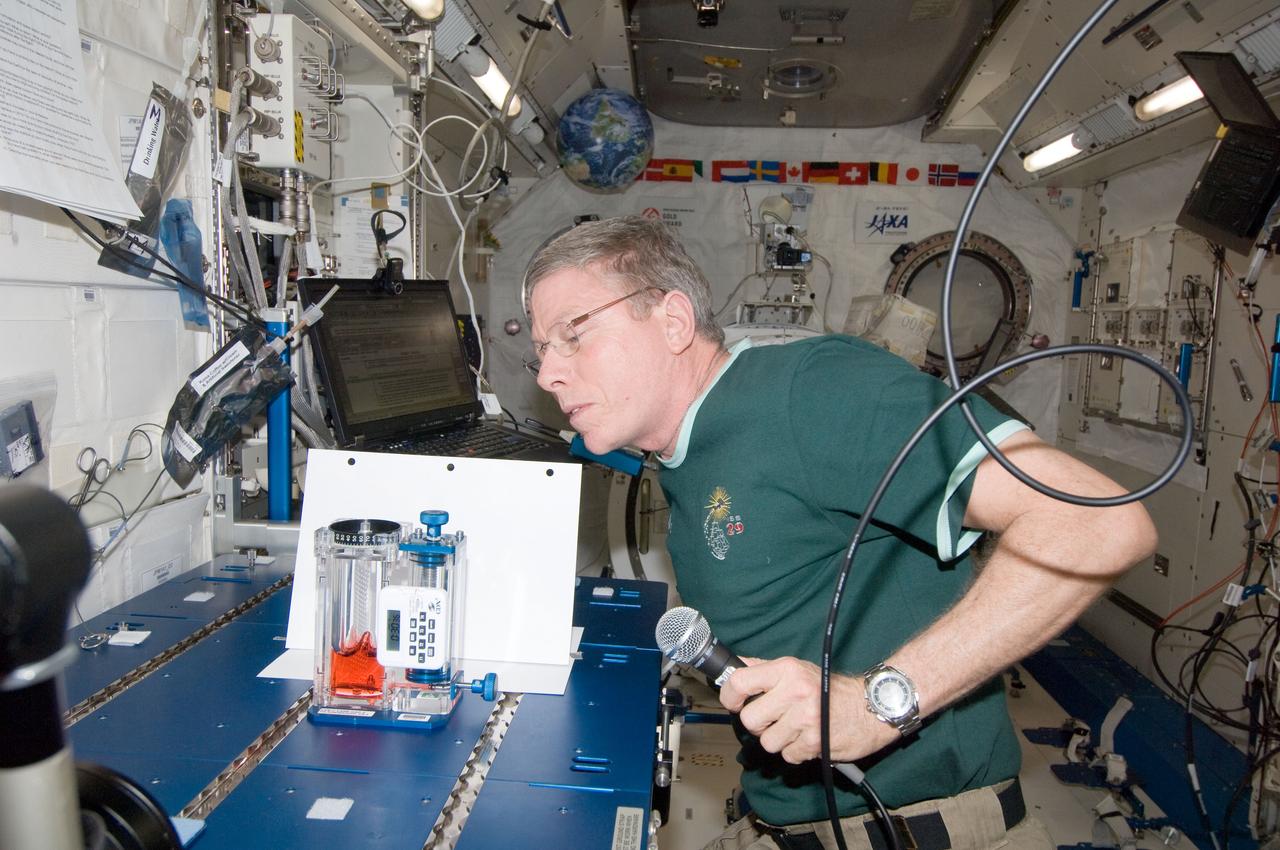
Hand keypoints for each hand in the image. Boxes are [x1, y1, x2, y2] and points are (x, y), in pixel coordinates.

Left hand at [718, 656, 900, 763]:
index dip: (730, 696)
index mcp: (787, 670)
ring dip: (779, 739)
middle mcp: (795, 691)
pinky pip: (787, 755)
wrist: (871, 706)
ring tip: (796, 727)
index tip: (734, 702)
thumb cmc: (830, 689)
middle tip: (775, 717)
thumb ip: (765, 669)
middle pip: (750, 719)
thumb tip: (735, 668)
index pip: (740, 682)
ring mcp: (805, 719)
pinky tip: (808, 738)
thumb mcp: (798, 669)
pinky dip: (795, 751)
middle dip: (759, 723)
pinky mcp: (814, 742)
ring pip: (767, 742)